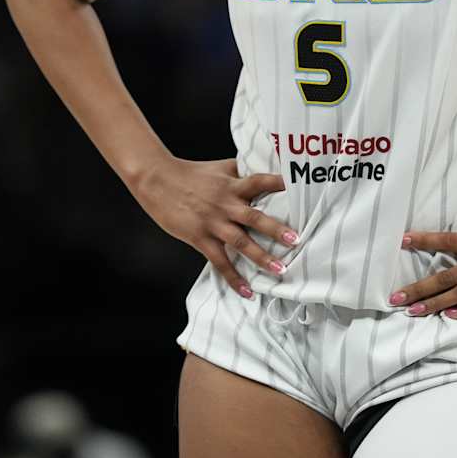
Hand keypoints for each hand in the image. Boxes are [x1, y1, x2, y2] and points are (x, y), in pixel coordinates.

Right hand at [133, 156, 297, 298]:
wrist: (157, 180)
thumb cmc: (190, 173)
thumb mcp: (219, 168)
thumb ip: (240, 170)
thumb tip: (263, 165)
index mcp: (232, 184)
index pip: (260, 182)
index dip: (279, 184)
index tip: (299, 190)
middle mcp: (225, 204)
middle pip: (254, 217)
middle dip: (276, 230)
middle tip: (296, 240)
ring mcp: (213, 222)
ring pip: (240, 242)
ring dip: (261, 257)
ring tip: (280, 270)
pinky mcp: (200, 237)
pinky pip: (220, 261)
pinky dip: (234, 278)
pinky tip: (247, 292)